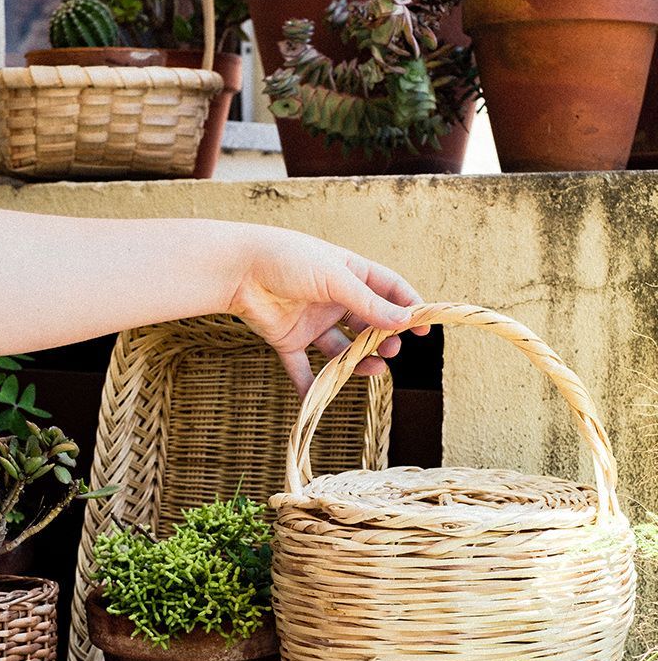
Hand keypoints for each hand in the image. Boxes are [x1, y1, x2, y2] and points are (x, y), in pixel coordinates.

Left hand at [228, 227, 428, 395]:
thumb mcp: (335, 278)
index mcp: (348, 273)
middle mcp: (332, 299)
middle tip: (392, 351)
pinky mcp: (288, 339)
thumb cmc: (288, 260)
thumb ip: (368, 303)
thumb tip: (404, 322)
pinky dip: (309, 387)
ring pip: (342, 348)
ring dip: (358, 362)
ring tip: (373, 370)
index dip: (408, 307)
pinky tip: (316, 401)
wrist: (237, 269)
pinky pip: (302, 368)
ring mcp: (311, 321)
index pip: (388, 290)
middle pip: (367, 323)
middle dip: (383, 339)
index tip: (424, 328)